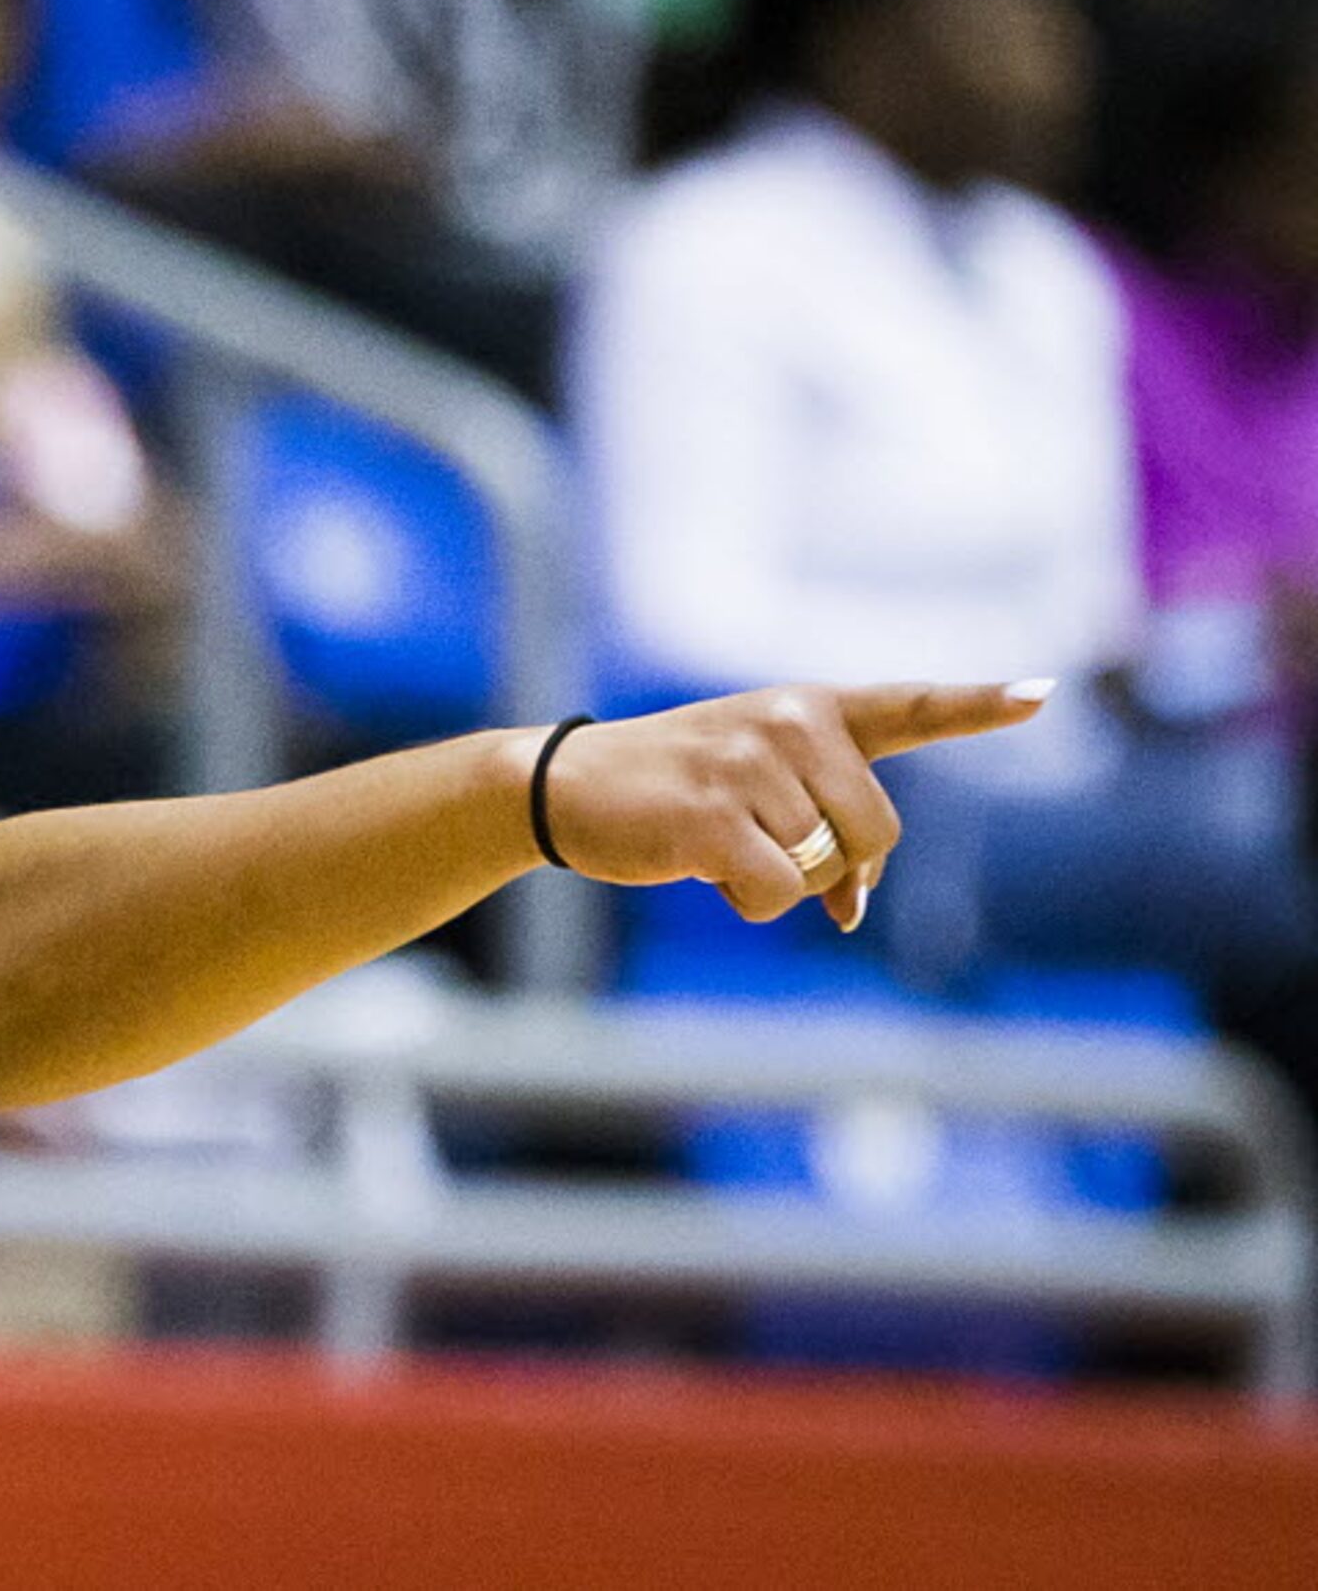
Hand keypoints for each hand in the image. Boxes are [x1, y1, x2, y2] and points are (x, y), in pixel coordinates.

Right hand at [535, 680, 1055, 931]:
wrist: (564, 784)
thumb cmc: (670, 789)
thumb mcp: (752, 781)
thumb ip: (820, 822)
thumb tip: (853, 909)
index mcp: (806, 707)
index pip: (908, 705)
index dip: (979, 705)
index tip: (1042, 694)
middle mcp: (787, 723)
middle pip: (875, 833)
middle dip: (836, 865)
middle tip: (768, 853)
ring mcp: (749, 765)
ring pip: (824, 870)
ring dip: (776, 882)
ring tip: (714, 844)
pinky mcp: (713, 815)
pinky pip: (778, 893)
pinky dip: (750, 901)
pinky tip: (701, 867)